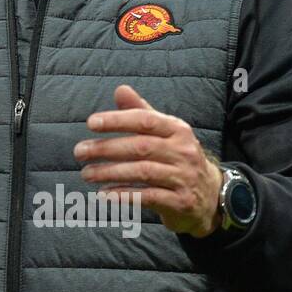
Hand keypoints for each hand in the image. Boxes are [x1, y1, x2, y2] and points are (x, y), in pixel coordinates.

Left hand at [73, 84, 223, 237]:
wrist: (212, 195)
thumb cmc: (178, 158)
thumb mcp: (164, 133)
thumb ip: (141, 112)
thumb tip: (120, 89)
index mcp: (177, 130)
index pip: (145, 120)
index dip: (117, 120)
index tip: (91, 123)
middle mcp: (183, 152)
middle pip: (140, 147)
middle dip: (106, 149)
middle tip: (80, 152)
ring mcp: (184, 178)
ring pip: (142, 172)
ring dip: (110, 173)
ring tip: (86, 174)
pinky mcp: (181, 202)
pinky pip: (148, 196)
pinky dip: (124, 194)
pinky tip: (104, 193)